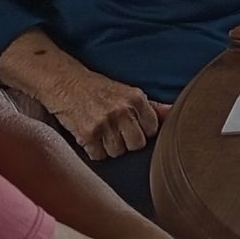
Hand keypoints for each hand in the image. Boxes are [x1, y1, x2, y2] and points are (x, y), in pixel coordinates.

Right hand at [50, 65, 166, 160]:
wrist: (64, 83)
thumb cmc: (98, 89)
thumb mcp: (127, 92)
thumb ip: (151, 106)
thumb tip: (174, 112)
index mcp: (135, 98)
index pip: (152, 130)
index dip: (142, 130)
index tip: (132, 125)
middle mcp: (121, 110)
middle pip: (137, 144)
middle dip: (127, 141)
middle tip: (116, 130)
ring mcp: (103, 123)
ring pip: (118, 152)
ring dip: (109, 147)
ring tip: (102, 132)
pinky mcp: (86, 134)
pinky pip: (99, 156)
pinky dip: (94, 150)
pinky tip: (90, 136)